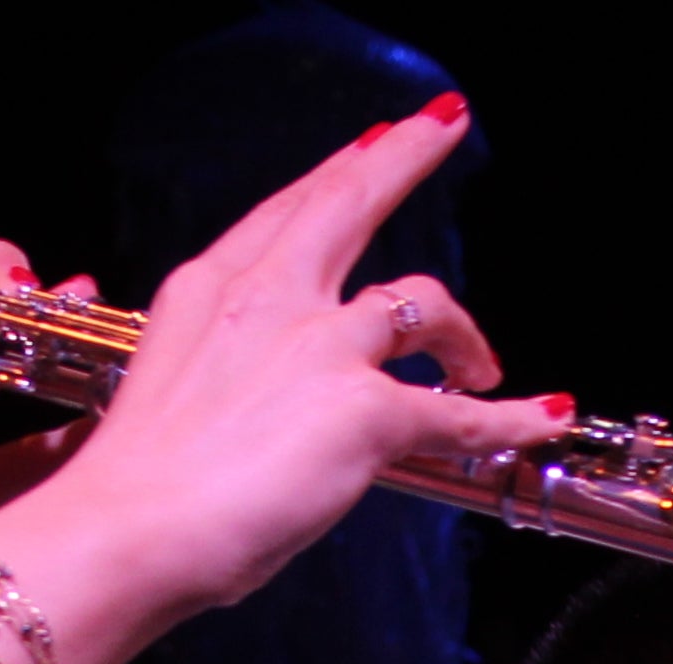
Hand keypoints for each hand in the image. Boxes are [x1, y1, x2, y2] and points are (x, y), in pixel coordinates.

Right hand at [0, 101, 573, 635]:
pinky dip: (511, 419)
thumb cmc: (133, 489)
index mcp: (210, 293)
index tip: (368, 144)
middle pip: (351, 202)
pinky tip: (542, 415)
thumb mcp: (164, 395)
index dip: (333, 175)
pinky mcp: (366, 412)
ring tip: (484, 364)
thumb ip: (218, 376)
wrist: (129, 529)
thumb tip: (256, 409)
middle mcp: (269, 299)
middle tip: (444, 124)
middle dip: (405, 157)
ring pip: (423, 302)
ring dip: (464, 329)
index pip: (285, 214)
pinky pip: (461, 416)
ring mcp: (322, 348)